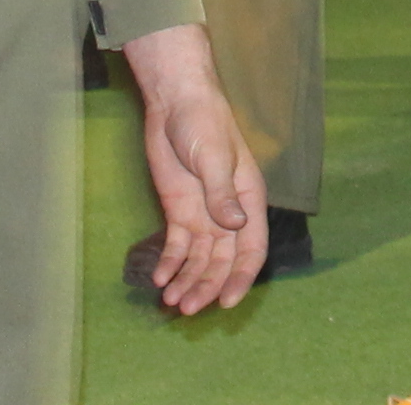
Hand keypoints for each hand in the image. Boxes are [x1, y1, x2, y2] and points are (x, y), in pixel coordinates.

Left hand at [119, 23, 270, 313]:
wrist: (174, 101)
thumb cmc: (203, 121)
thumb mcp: (214, 156)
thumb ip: (222, 193)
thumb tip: (234, 226)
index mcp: (247, 199)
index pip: (251, 248)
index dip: (242, 277)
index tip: (228, 302)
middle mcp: (228, 213)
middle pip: (222, 261)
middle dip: (208, 286)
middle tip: (188, 308)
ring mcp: (203, 213)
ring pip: (199, 259)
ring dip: (188, 280)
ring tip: (171, 301)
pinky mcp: (179, 210)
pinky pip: (177, 246)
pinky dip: (170, 263)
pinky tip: (160, 279)